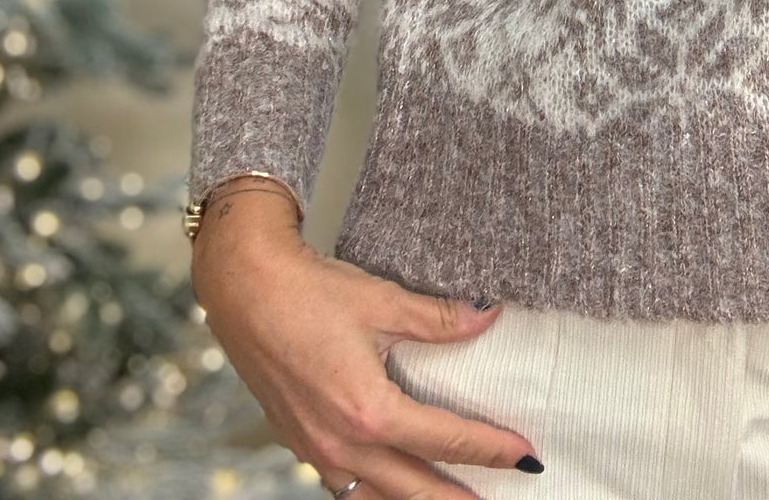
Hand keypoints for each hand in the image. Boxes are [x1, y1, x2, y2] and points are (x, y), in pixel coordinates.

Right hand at [192, 196, 541, 499]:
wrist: (243, 290)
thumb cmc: (307, 292)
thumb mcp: (382, 301)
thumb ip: (440, 319)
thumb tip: (488, 314)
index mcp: (369, 413)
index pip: (446, 441)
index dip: (491, 448)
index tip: (525, 453)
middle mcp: (342, 445)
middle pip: (415, 491)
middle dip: (459, 499)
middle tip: (501, 499)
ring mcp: (317, 451)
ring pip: (376, 499)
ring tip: (450, 498)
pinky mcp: (300, 443)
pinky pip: (345, 488)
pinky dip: (375, 495)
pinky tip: (390, 487)